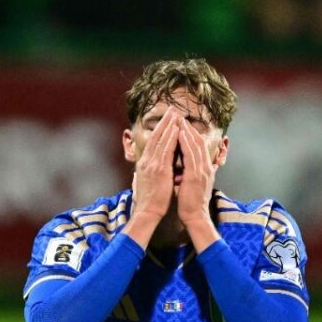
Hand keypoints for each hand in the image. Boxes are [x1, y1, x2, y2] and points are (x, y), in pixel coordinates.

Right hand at [130, 107, 180, 223]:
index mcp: (145, 164)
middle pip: (156, 136)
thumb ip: (148, 173)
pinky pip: (166, 150)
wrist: (147, 212)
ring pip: (161, 140)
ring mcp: (152, 164)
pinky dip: (171, 138)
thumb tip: (146, 170)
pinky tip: (177, 129)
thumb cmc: (150, 201)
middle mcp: (147, 161)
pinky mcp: (159, 170)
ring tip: (176, 114)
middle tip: (172, 110)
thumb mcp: (147, 183)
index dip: (160, 130)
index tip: (167, 120)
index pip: (153, 142)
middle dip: (164, 122)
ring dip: (169, 126)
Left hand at [176, 119, 220, 250]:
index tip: (183, 124)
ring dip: (187, 131)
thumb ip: (190, 174)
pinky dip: (186, 142)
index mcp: (204, 169)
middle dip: (189, 129)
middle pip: (199, 142)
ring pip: (195, 145)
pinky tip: (180, 133)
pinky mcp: (196, 175)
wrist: (195, 217)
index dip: (192, 134)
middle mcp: (206, 167)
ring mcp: (202, 171)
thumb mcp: (192, 185)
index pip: (199, 147)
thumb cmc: (190, 203)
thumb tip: (182, 167)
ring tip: (179, 120)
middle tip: (180, 117)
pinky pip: (191, 154)